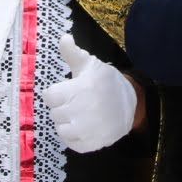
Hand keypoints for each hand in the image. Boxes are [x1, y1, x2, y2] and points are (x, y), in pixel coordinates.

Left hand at [39, 36, 138, 152]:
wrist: (131, 102)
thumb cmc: (106, 82)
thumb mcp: (90, 64)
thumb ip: (73, 53)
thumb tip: (63, 37)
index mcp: (79, 89)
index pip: (50, 96)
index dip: (56, 93)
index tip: (67, 91)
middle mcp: (82, 111)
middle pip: (54, 113)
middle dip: (62, 107)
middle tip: (76, 102)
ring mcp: (88, 130)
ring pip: (61, 130)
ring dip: (66, 123)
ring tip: (77, 116)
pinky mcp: (93, 143)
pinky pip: (72, 144)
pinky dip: (74, 138)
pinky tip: (82, 128)